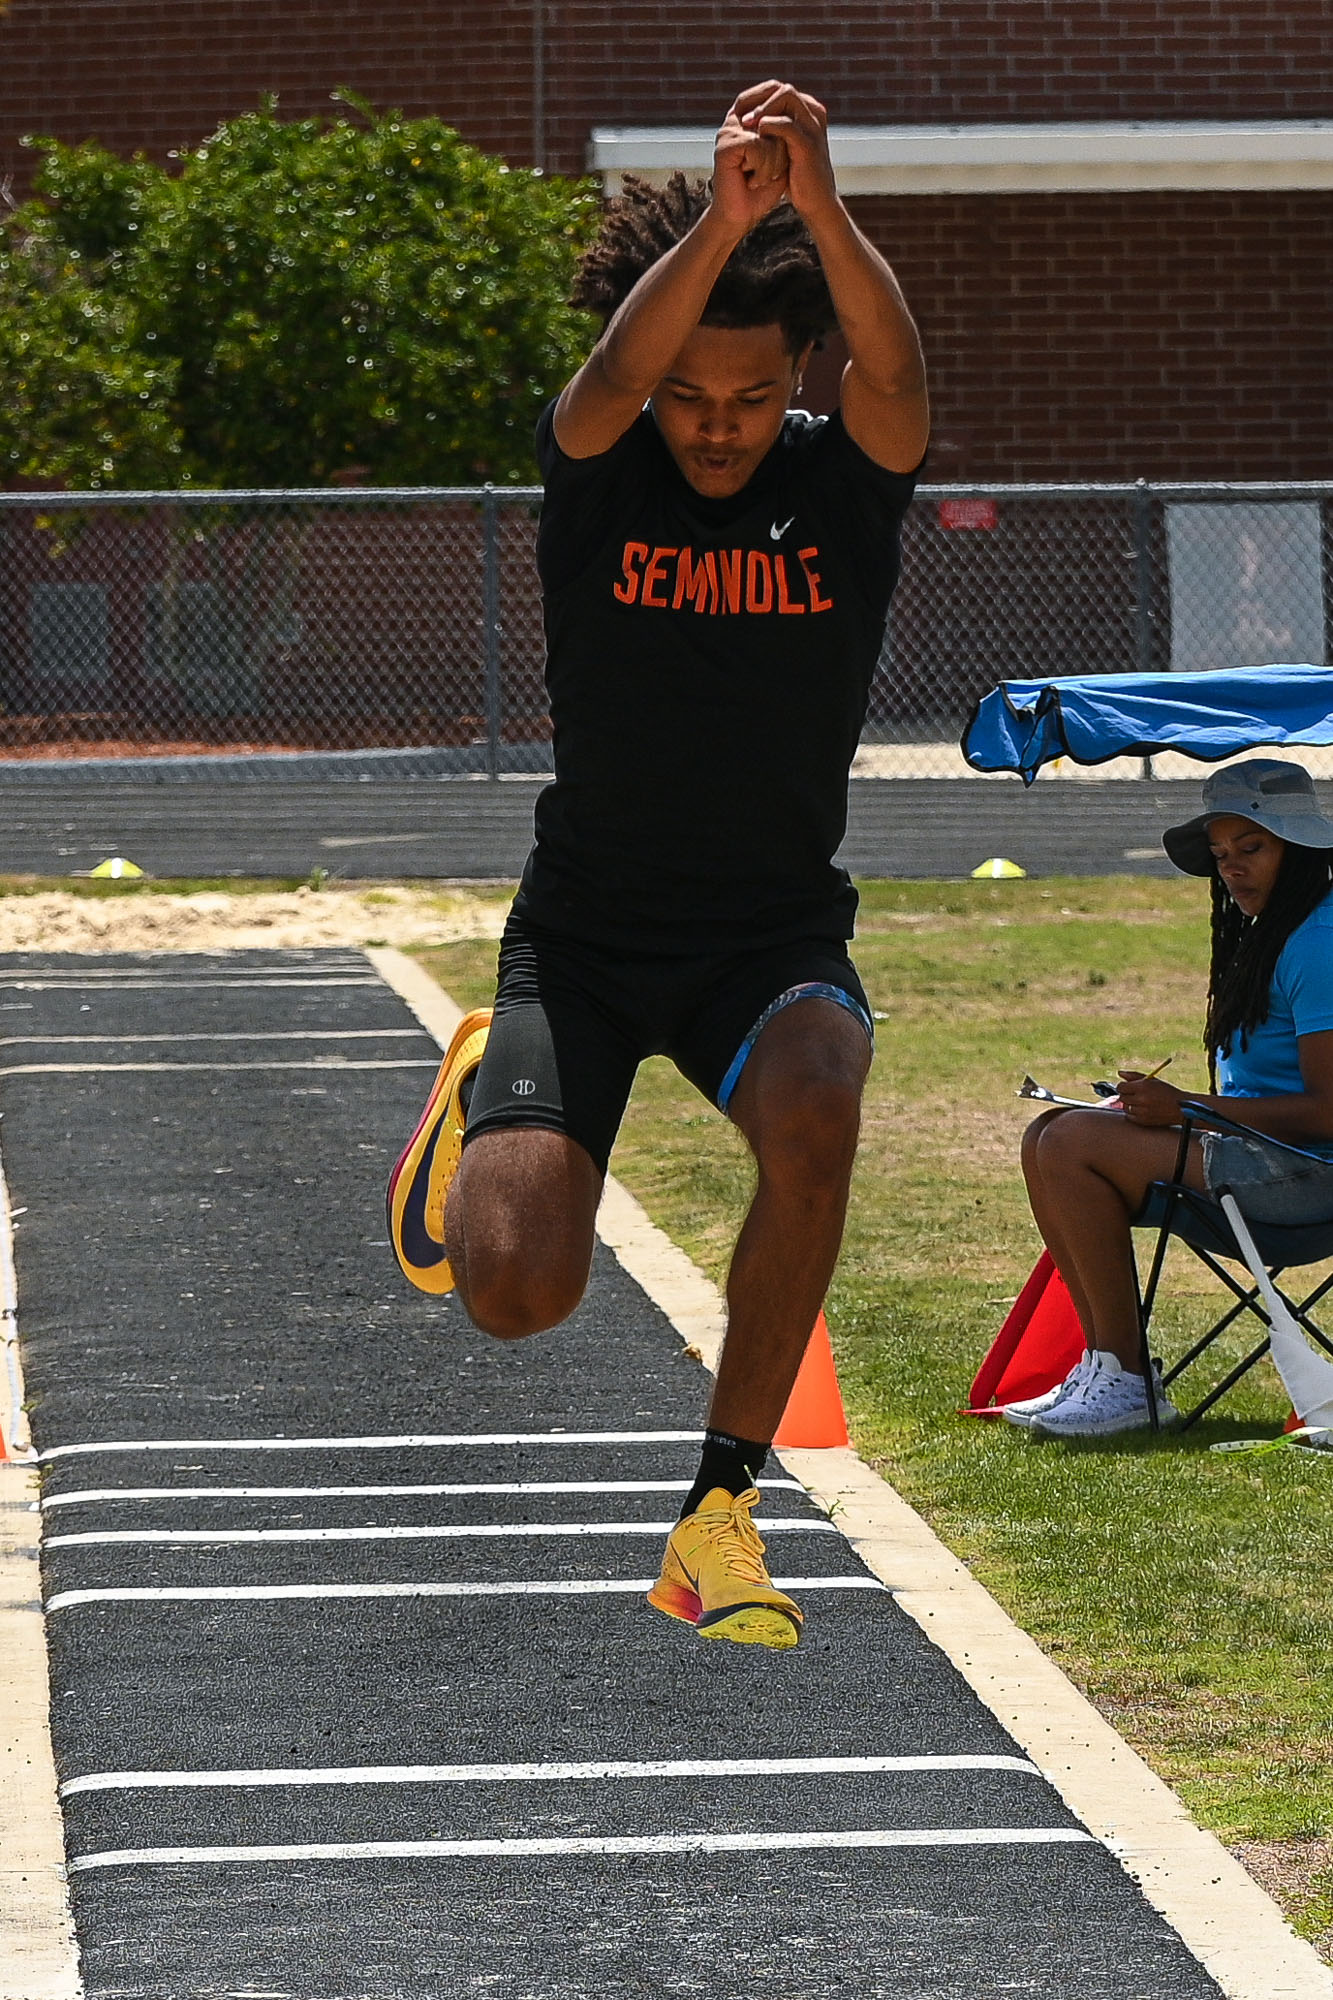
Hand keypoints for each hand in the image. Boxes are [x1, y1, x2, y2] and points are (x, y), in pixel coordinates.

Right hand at [711, 91, 790, 234]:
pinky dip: (762, 170)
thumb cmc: (761, 190)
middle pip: (777, 123)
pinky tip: (751, 182)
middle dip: (780, 155)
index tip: (777, 163)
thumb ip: (784, 133)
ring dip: (772, 166)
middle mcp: (737, 119)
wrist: (741, 217)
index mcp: (749, 118)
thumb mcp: (781, 156)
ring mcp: (730, 130)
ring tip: (757, 178)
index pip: (777, 108)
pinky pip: (758, 147)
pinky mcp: (726, 145)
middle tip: (766, 174)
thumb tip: (785, 119)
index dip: (785, 137)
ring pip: (770, 137)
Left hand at [733, 80, 838, 222]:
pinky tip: (755, 136)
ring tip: (745, 123)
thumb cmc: (799, 177)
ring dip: (762, 107)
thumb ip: (776, 129)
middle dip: (758, 97)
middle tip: (739, 112)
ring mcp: (813, 126)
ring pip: (786, 97)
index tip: (738, 109)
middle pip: (783, 88)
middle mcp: (814, 113)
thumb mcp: (787, 147)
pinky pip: (786, 124)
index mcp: (810, 111)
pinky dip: (768, 126)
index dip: (757, 95)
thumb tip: (752, 116)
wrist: (816, 203)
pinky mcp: (808, 144)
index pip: (780, 89)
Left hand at [1116, 1071, 1188, 1126]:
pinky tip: (1141, 1109)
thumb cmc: (1167, 1092)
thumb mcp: (1152, 1080)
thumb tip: (1119, 1072)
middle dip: (1126, 1095)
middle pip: (1122, 1097)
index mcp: (1143, 1087)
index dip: (1123, 1086)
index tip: (1126, 1087)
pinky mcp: (1143, 1121)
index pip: (1121, 1087)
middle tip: (1135, 1094)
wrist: (1181, 1107)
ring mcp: (1142, 1111)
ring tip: (1140, 1102)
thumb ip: (1134, 1076)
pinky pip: (1129, 1116)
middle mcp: (1141, 1099)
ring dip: (1130, 1104)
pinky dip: (1133, 1113)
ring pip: (1125, 1107)